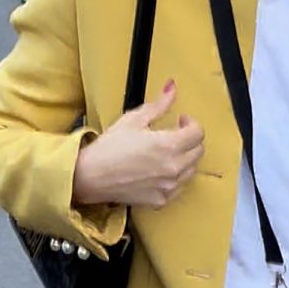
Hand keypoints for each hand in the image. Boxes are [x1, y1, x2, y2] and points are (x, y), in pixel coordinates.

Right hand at [72, 80, 203, 209]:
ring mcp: (169, 186)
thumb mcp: (134, 119)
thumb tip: (172, 88)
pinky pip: (179, 187)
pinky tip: (161, 170)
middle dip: (190, 139)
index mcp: (169, 145)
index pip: (198, 133)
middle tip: (175, 133)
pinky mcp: (161, 199)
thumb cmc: (108, 148)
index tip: (181, 119)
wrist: (90, 176)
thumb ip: (159, 105)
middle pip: (198, 151)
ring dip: (185, 158)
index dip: (191, 123)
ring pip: (191, 170)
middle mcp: (173, 167)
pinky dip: (175, 177)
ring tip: (168, 152)